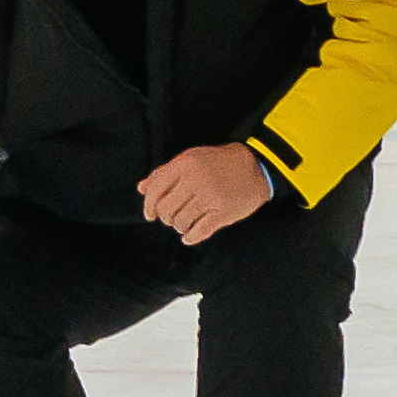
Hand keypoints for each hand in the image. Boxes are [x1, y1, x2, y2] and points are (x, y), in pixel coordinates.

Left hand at [138, 143, 272, 245]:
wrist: (255, 166)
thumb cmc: (217, 162)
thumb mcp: (190, 159)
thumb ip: (164, 173)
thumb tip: (142, 188)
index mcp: (184, 165)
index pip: (155, 190)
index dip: (148, 206)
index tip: (150, 215)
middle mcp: (195, 180)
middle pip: (166, 210)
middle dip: (165, 218)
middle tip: (171, 218)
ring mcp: (210, 197)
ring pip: (181, 222)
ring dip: (179, 226)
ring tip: (185, 222)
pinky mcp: (223, 213)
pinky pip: (199, 232)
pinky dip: (190, 237)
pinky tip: (189, 236)